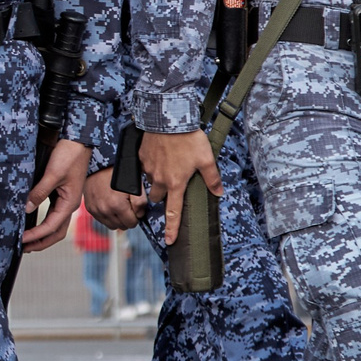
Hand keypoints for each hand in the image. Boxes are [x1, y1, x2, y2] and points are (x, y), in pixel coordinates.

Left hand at [22, 139, 91, 252]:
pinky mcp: (61, 193)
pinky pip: (52, 213)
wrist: (78, 141)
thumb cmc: (69, 155)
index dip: (36, 236)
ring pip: (54, 225)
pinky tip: (31, 221)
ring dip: (41, 235)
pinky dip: (42, 222)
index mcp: (70, 203)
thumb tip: (26, 208)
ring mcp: (65, 200)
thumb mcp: (53, 174)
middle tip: (23, 249)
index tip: (21, 241)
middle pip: (56, 232)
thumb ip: (39, 192)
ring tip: (26, 240)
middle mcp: (69, 205)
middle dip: (40, 242)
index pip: (51, 227)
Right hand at [81, 165, 143, 231]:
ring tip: (119, 206)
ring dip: (117, 219)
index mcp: (117, 205)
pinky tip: (110, 204)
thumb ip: (141, 203)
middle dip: (127, 219)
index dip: (136, 217)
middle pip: (121, 226)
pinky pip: (102, 220)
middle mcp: (104, 210)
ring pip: (111, 225)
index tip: (135, 208)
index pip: (131, 223)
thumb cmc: (120, 173)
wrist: (101, 163)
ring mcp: (95, 210)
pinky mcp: (90, 207)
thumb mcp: (136, 184)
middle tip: (128, 206)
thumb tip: (139, 215)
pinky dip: (107, 215)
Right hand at [139, 130, 220, 246]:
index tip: (169, 241)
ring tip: (169, 163)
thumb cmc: (189, 139)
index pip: (173, 212)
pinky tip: (161, 152)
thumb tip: (219, 192)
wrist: (168, 119)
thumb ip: (212, 178)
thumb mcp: (207, 159)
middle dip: (162, 195)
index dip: (172, 229)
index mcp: (176, 183)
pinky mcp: (142, 156)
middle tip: (172, 183)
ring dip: (157, 178)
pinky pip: (145, 166)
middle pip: (157, 197)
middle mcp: (159, 179)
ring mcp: (148, 168)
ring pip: (151, 180)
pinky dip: (152, 163)